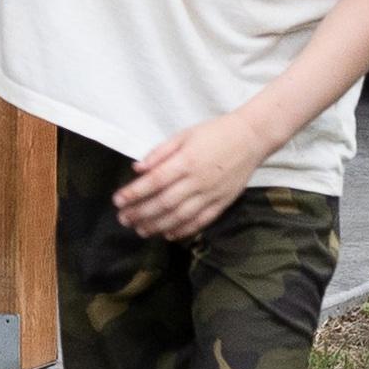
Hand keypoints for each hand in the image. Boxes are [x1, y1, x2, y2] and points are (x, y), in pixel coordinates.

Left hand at [113, 110, 267, 242]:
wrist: (251, 138)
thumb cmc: (215, 133)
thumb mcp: (184, 135)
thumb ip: (160, 153)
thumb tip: (137, 168)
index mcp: (187, 161)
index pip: (154, 181)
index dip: (134, 193)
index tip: (117, 200)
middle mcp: (198, 181)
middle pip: (164, 203)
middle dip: (140, 213)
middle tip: (123, 219)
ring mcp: (211, 194)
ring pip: (180, 216)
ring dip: (157, 226)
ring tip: (140, 230)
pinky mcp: (222, 203)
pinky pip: (200, 222)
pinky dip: (183, 230)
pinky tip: (168, 235)